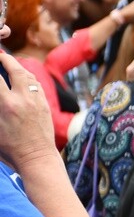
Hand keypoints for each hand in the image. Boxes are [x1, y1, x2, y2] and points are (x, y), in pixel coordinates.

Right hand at [0, 52, 54, 169]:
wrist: (37, 158)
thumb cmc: (10, 148)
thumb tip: (0, 91)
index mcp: (7, 104)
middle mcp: (24, 99)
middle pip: (16, 69)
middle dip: (5, 58)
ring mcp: (37, 101)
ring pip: (29, 76)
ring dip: (19, 66)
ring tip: (10, 62)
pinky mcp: (45, 105)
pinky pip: (37, 85)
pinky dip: (29, 77)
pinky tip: (23, 76)